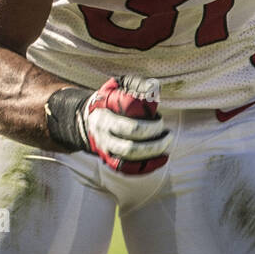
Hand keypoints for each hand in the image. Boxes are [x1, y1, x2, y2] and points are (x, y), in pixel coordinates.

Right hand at [45, 76, 171, 174]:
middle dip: (154, 145)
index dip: (150, 128)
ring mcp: (106, 152)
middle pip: (131, 149)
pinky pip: (128, 169)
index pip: (130, 128)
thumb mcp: (116, 86)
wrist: (87, 120)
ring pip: (130, 161)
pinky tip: (160, 160)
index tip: (160, 121)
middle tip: (167, 135)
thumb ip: (135, 84)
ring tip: (166, 147)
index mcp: (105, 120)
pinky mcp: (110, 161)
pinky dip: (146, 167)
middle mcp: (104, 139)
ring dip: (151, 156)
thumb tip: (153, 88)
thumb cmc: (106, 100)